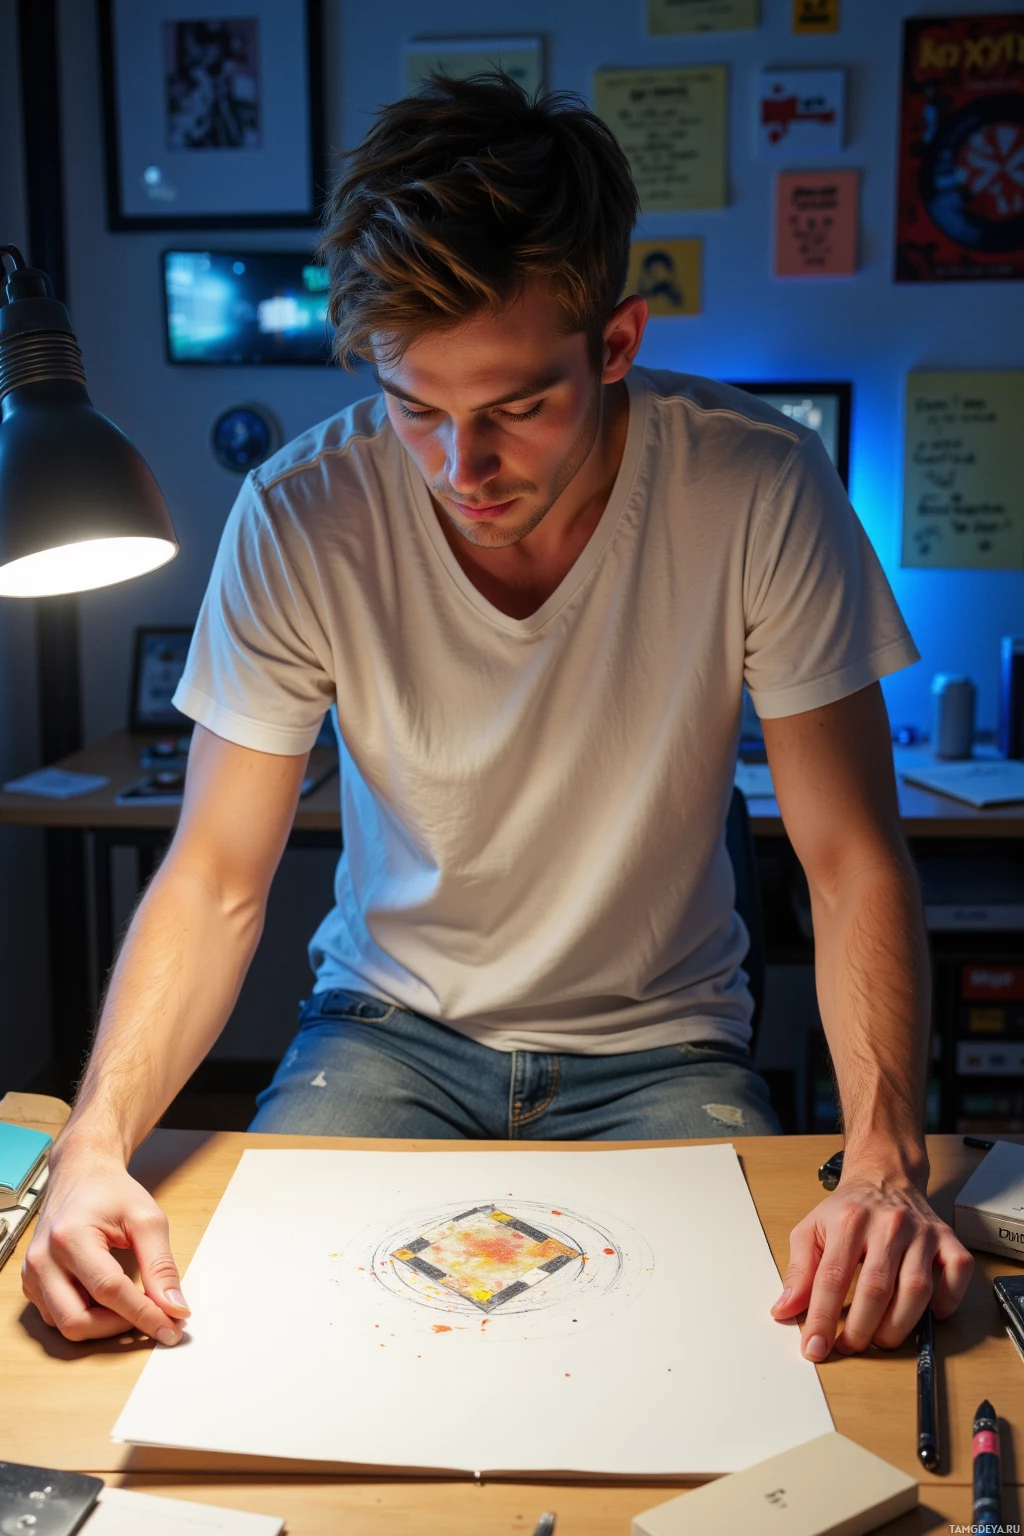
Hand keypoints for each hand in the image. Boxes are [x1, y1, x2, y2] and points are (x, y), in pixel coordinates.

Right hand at [22, 1144, 189, 1344]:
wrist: (82, 1175)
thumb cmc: (112, 1193)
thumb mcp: (147, 1220)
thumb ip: (162, 1266)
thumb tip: (175, 1309)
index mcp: (71, 1236)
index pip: (110, 1290)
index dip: (143, 1314)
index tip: (171, 1328)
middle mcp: (44, 1259)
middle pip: (78, 1320)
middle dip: (119, 1327)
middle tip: (151, 1316)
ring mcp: (32, 1273)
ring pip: (66, 1325)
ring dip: (103, 1326)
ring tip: (131, 1304)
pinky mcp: (31, 1283)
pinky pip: (57, 1317)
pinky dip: (87, 1317)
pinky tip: (108, 1300)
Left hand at [770, 1165, 972, 1359]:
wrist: (883, 1176)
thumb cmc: (847, 1210)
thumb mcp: (811, 1230)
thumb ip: (798, 1271)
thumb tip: (784, 1311)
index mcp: (848, 1221)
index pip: (832, 1278)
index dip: (822, 1319)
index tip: (814, 1348)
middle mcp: (887, 1225)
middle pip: (876, 1288)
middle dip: (860, 1329)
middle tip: (848, 1347)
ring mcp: (921, 1232)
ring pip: (916, 1289)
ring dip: (897, 1326)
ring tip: (880, 1339)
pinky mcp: (947, 1239)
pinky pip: (957, 1274)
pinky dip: (947, 1301)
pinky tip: (928, 1314)